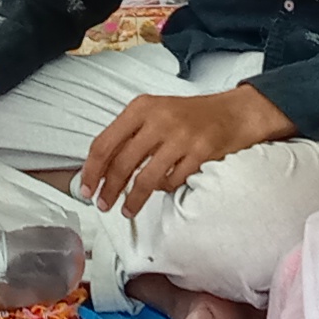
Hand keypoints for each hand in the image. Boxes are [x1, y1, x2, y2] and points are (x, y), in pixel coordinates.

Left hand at [74, 86, 289, 213]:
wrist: (232, 112)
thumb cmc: (188, 116)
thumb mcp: (154, 113)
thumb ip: (128, 135)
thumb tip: (99, 169)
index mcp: (140, 107)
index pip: (104, 143)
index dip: (91, 171)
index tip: (85, 189)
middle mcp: (158, 119)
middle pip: (121, 163)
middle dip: (109, 190)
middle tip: (103, 205)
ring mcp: (180, 136)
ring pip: (145, 178)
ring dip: (132, 200)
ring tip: (126, 210)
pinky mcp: (200, 152)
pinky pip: (171, 181)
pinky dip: (163, 190)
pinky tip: (161, 189)